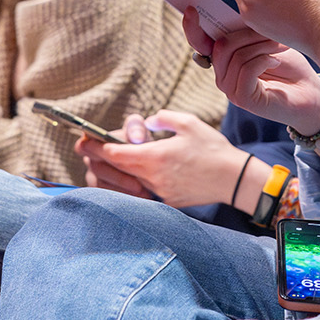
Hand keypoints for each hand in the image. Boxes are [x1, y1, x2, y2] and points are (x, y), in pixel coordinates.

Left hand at [76, 111, 255, 207]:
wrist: (234, 179)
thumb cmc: (213, 148)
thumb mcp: (188, 123)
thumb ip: (162, 119)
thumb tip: (147, 122)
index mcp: (155, 157)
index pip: (116, 153)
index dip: (97, 146)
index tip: (85, 140)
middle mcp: (153, 177)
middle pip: (117, 168)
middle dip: (100, 158)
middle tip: (86, 149)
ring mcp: (159, 191)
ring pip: (129, 180)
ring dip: (117, 170)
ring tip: (109, 159)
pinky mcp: (168, 201)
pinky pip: (145, 189)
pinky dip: (136, 181)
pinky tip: (135, 174)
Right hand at [182, 9, 319, 135]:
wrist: (312, 94)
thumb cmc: (291, 67)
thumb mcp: (268, 42)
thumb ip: (247, 32)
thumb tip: (237, 8)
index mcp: (224, 59)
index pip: (199, 43)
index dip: (192, 27)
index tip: (192, 9)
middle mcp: (222, 75)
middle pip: (222, 45)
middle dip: (249, 33)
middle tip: (274, 33)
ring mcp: (230, 88)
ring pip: (236, 56)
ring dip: (262, 46)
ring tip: (280, 47)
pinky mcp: (243, 98)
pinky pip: (246, 69)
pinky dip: (264, 60)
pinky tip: (276, 61)